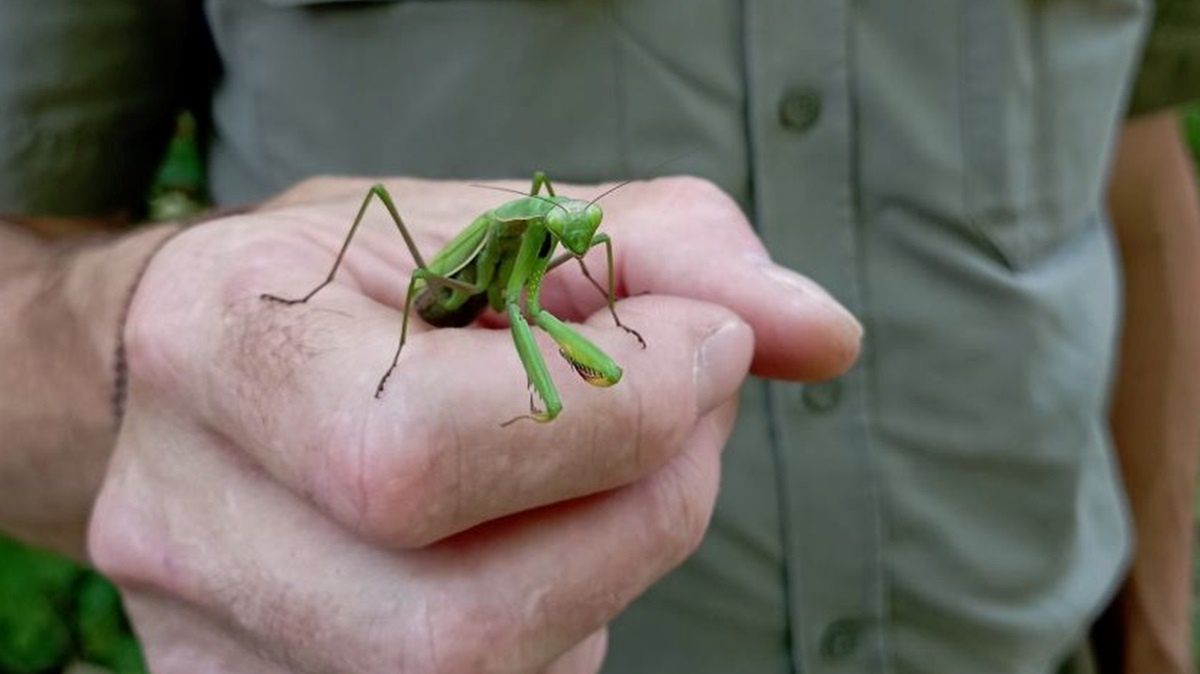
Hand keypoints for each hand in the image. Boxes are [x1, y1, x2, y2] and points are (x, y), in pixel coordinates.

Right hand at [88, 176, 860, 672]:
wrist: (185, 369)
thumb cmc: (350, 284)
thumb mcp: (488, 222)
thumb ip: (665, 251)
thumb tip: (825, 335)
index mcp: (224, 347)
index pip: (422, 451)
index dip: (621, 414)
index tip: (713, 344)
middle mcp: (184, 520)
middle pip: (461, 622)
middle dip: (644, 517)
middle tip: (688, 415)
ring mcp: (209, 641)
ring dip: (609, 570)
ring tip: (601, 464)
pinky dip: (557, 621)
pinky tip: (528, 538)